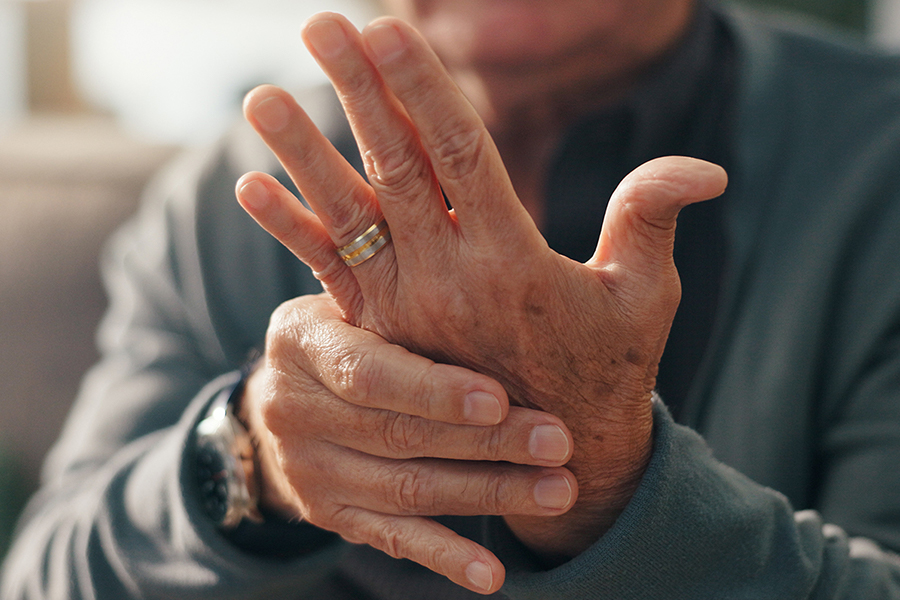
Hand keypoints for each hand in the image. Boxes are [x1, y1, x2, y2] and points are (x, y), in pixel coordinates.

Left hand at [237, 13, 725, 562]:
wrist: (553, 455)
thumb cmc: (608, 365)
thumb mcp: (644, 294)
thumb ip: (652, 218)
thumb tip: (708, 171)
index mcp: (511, 258)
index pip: (459, 152)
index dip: (421, 87)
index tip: (387, 30)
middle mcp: (447, 278)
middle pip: (395, 167)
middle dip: (359, 92)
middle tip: (322, 26)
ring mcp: (405, 307)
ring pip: (348, 215)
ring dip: (303, 152)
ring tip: (260, 97)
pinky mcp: (380, 331)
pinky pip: (327, 273)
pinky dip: (290, 229)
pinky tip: (250, 185)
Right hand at [241, 293, 575, 593]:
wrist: (293, 391)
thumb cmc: (349, 323)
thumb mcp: (353, 289)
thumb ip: (394, 267)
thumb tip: (453, 198)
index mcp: (300, 341)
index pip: (368, 372)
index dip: (433, 390)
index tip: (499, 399)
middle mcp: (293, 410)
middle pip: (398, 436)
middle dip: (485, 444)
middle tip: (558, 442)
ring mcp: (310, 470)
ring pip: (408, 490)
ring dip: (487, 494)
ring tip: (558, 491)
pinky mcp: (331, 515)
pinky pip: (393, 539)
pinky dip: (446, 555)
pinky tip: (493, 575)